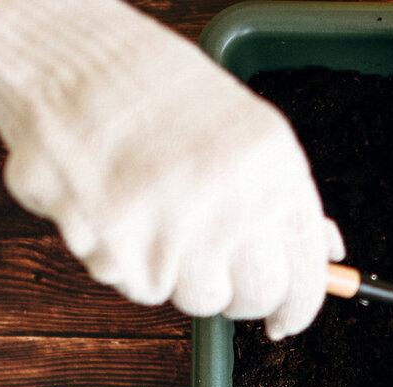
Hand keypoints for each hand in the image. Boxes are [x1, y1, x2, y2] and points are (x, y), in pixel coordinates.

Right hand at [0, 0, 340, 337]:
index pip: (304, 271)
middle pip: (254, 298)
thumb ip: (282, 197)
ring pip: (195, 299)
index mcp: (271, 168)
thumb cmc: (154, 92)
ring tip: (155, 213)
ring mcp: (173, 230)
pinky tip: (118, 208)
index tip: (286, 319)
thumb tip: (327, 253)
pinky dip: (126, 259)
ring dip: (177, 273)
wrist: (65, 62)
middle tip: (214, 267)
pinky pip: (136, 284)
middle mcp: (229, 202)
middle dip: (238, 296)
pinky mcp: (117, 250)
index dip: (297, 307)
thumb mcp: (242, 131)